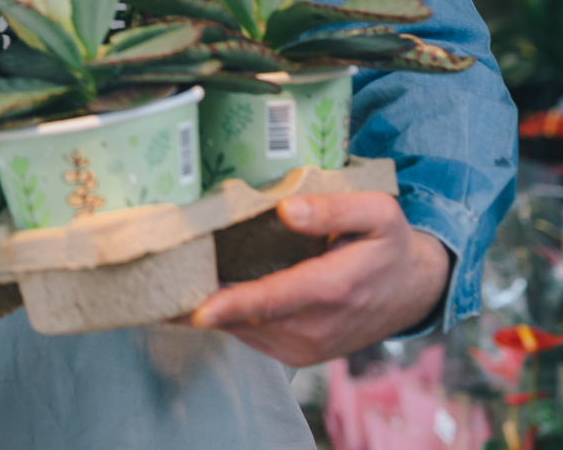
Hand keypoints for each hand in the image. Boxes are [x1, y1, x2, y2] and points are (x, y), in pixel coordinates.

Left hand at [188, 192, 450, 365]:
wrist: (412, 292)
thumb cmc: (389, 245)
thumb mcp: (377, 213)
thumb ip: (334, 208)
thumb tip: (287, 208)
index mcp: (333, 290)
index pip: (272, 300)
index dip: (231, 305)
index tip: (194, 308)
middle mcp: (315, 327)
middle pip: (243, 319)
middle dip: (196, 303)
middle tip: (150, 277)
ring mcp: (303, 346)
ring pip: (239, 330)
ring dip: (202, 310)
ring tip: (164, 280)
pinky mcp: (293, 353)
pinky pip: (246, 336)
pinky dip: (221, 317)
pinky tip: (198, 292)